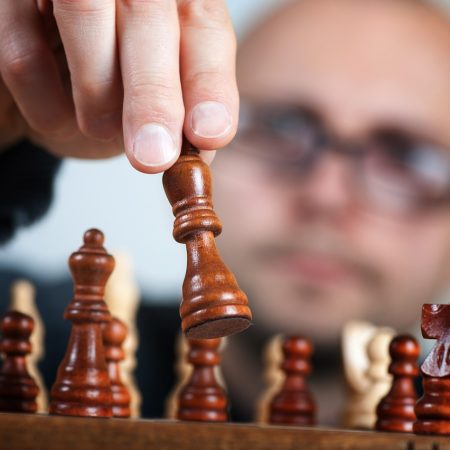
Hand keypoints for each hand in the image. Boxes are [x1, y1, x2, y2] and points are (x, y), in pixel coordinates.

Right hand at [0, 0, 237, 171]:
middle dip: (153, 95)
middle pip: (146, 11)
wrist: (47, 86)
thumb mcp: (160, 106)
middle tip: (153, 157)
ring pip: (83, 9)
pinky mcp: (11, 1)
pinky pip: (23, 52)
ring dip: (96, 94)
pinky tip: (59, 118)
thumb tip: (202, 148)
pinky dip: (46, 104)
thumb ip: (185, 120)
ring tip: (101, 128)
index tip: (208, 134)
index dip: (208, 83)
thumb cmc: (114, 93)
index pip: (204, 27)